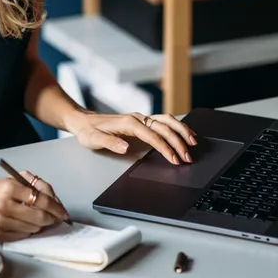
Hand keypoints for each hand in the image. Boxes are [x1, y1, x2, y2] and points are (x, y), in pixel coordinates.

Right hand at [0, 171, 68, 242]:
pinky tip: (25, 224)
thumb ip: (37, 184)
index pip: (41, 199)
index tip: (63, 212)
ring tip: (37, 218)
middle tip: (54, 218)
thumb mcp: (14, 178)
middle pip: (39, 216)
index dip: (56, 207)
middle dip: (51, 218)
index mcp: (9, 187)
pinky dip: (28, 231)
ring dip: (40, 225)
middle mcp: (4, 204)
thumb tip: (55, 200)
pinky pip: (22, 236)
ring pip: (32, 228)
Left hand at [69, 111, 196, 164]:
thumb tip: (125, 147)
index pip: (152, 135)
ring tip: (193, 143)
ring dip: (181, 130)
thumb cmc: (89, 131)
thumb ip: (110, 143)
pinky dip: (176, 127)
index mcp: (128, 123)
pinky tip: (184, 133)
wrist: (84, 121)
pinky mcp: (142, 121)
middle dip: (178, 141)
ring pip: (166, 121)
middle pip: (164, 127)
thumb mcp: (94, 140)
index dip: (165, 147)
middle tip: (188, 156)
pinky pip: (163, 122)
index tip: (175, 159)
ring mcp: (140, 118)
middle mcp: (137, 118)